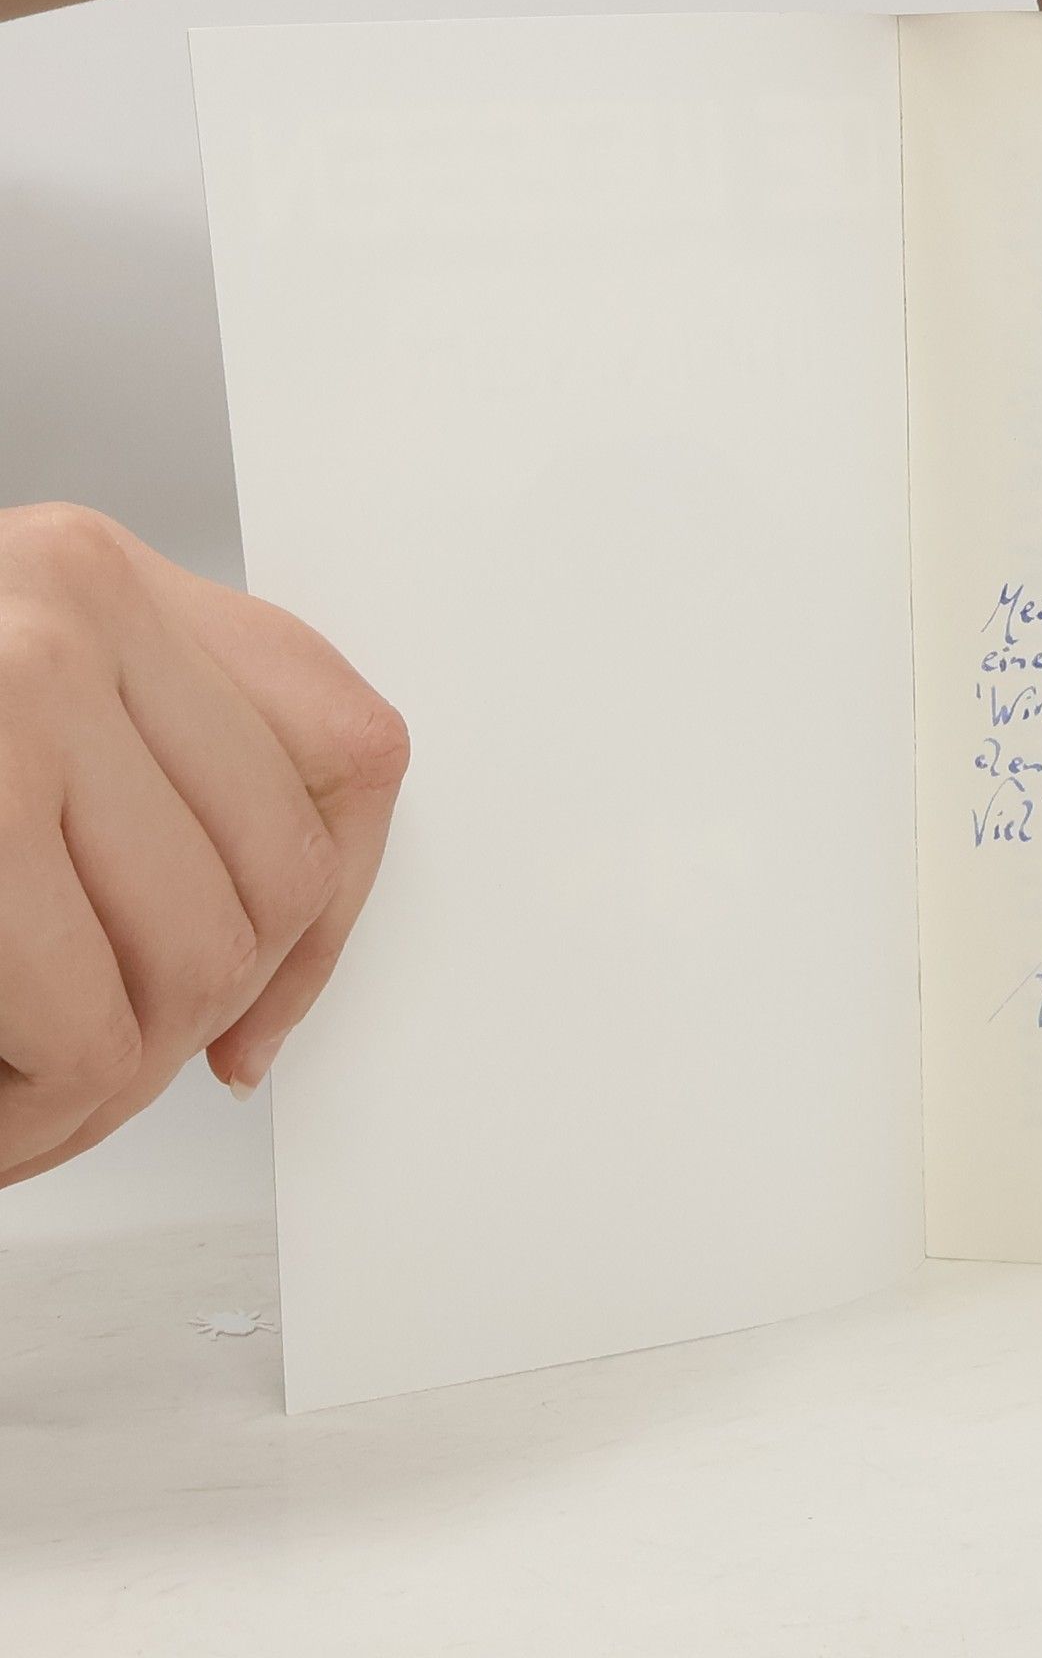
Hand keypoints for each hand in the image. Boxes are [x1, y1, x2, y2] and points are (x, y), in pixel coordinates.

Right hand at [0, 504, 407, 1185]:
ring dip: (104, 1086)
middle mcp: (65, 616)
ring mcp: (8, 703)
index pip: (349, 755)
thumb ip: (157, 773)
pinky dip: (36, 1122)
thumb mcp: (19, 712)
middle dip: (187, 1023)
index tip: (248, 1016)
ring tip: (19, 1099)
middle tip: (87, 1077)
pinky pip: (79, 1038)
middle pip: (270, 883)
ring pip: (192, 972)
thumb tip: (272, 982)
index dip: (318, 923)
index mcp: (101, 578)